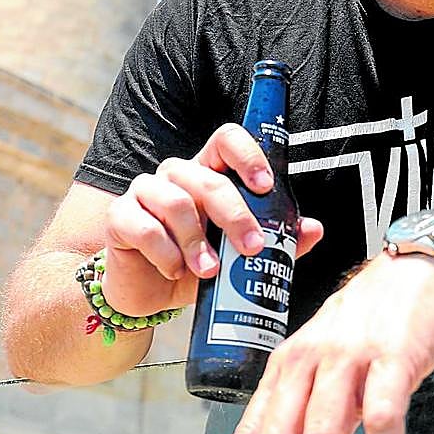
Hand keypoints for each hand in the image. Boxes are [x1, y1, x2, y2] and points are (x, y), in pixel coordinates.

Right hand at [99, 123, 323, 315]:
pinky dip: (165, 253)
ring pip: (175, 201)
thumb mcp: (238, 255)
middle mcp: (176, 174)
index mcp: (208, 172)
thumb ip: (277, 240)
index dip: (247, 155)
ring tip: (210, 271)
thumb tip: (314, 229)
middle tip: (252, 247)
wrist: (146, 293)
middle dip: (234, 214)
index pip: (226, 140)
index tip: (266, 186)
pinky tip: (175, 270)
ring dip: (198, 240)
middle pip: (206, 177)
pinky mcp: (120, 217)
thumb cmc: (196, 263)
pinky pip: (144, 227)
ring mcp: (144, 192)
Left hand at [232, 253, 433, 433]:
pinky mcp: (394, 357)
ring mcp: (352, 356)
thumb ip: (303, 400)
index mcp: (289, 361)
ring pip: (323, 433)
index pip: (256, 430)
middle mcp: (313, 357)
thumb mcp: (323, 351)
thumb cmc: (371, 314)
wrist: (417, 266)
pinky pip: (382, 416)